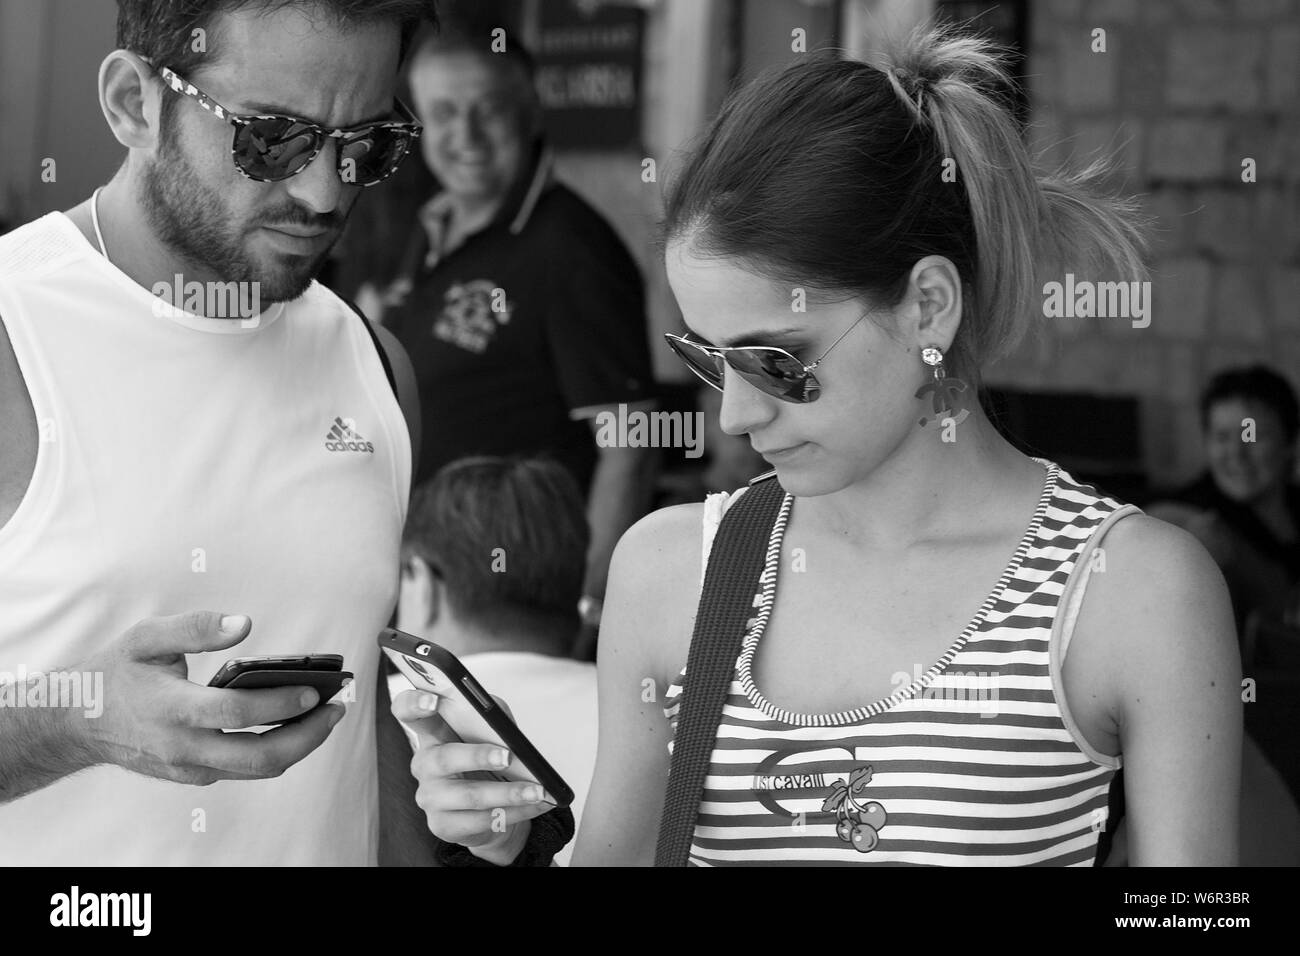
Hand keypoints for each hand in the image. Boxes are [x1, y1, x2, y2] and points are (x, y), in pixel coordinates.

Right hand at [74, 611, 344, 784]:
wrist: (76, 723)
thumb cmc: (116, 674)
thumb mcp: (146, 638)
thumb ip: (195, 628)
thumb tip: (243, 624)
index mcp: (172, 709)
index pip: (237, 712)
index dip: (279, 703)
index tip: (312, 690)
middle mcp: (183, 746)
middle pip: (259, 757)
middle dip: (308, 736)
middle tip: (337, 709)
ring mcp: (189, 767)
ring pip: (257, 769)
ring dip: (299, 746)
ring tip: (326, 715)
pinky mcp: (194, 775)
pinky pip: (244, 769)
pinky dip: (275, 750)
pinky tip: (295, 725)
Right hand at [392, 688, 553, 864]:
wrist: (494, 804)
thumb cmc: (489, 757)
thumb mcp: (491, 728)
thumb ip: (492, 715)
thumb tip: (501, 723)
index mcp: (432, 732)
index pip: (407, 711)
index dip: (414, 703)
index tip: (433, 699)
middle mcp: (424, 764)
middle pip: (443, 758)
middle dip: (477, 756)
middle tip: (507, 755)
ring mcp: (430, 797)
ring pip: (468, 795)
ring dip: (507, 793)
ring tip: (536, 790)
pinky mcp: (442, 825)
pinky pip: (479, 821)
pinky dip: (512, 813)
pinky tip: (532, 806)